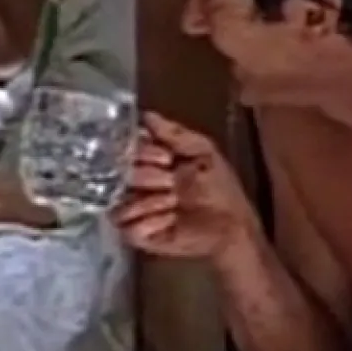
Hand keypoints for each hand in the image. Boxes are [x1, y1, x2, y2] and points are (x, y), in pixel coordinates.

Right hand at [111, 111, 256, 259]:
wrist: (231, 224)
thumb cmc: (218, 187)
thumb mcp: (202, 150)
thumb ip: (174, 133)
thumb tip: (146, 115)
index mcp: (147, 161)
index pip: (128, 149)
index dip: (145, 153)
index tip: (167, 159)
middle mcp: (134, 183)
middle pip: (122, 173)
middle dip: (149, 177)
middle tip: (172, 182)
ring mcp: (133, 209)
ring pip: (120, 200)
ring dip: (151, 201)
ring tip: (173, 203)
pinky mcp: (137, 234)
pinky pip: (128, 227)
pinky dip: (150, 222)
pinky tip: (169, 220)